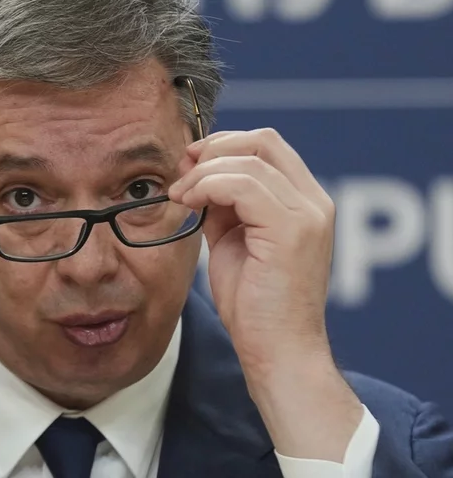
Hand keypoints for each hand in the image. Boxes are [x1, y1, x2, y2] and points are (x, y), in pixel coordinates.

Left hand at [168, 128, 362, 461]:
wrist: (276, 352)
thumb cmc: (254, 305)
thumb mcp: (234, 241)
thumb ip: (225, 206)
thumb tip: (197, 176)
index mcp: (305, 202)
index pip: (267, 146)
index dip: (223, 145)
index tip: (188, 166)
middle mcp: (314, 202)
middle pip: (263, 141)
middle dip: (213, 149)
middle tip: (181, 174)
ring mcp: (307, 215)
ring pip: (248, 161)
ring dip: (202, 173)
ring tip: (180, 197)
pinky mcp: (292, 230)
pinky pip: (243, 185)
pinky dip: (208, 186)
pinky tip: (189, 204)